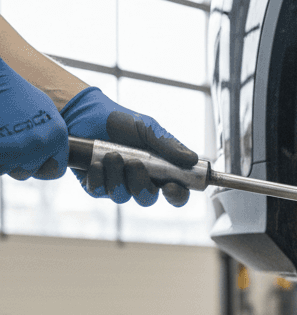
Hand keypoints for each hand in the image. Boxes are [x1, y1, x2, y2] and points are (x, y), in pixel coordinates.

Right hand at [0, 58, 67, 180]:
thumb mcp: (46, 112)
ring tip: (2, 136)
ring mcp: (17, 147)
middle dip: (17, 162)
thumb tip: (53, 158)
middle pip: (28, 172)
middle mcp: (40, 144)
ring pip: (8, 169)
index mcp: (58, 136)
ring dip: (2, 159)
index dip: (42, 166)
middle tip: (10, 143)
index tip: (32, 159)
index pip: (56, 170)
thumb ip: (52, 137)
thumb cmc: (17, 92)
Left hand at [60, 87, 197, 206]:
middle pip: (147, 199)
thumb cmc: (121, 122)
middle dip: (140, 184)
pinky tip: (95, 163)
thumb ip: (169, 145)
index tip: (171, 187)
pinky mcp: (96, 185)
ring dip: (116, 177)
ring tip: (111, 155)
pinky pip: (99, 191)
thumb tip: (192, 159)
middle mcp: (140, 182)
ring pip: (122, 196)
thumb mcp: (148, 128)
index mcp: (159, 172)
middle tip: (134, 163)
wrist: (86, 114)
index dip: (176, 195)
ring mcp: (117, 185)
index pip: (175, 193)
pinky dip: (98, 177)